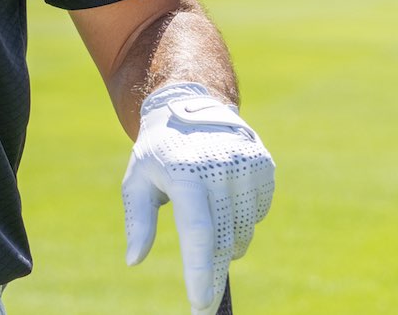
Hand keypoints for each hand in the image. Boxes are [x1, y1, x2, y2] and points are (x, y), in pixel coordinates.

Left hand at [122, 82, 274, 314]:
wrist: (191, 103)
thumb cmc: (158, 151)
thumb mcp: (138, 180)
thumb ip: (139, 221)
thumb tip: (133, 260)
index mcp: (185, 172)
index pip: (198, 233)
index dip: (199, 272)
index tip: (199, 304)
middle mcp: (220, 167)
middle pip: (222, 240)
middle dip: (212, 274)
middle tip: (203, 302)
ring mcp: (247, 165)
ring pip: (242, 232)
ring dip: (226, 244)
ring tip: (206, 223)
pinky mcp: (264, 166)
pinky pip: (257, 214)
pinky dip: (242, 220)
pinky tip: (224, 200)